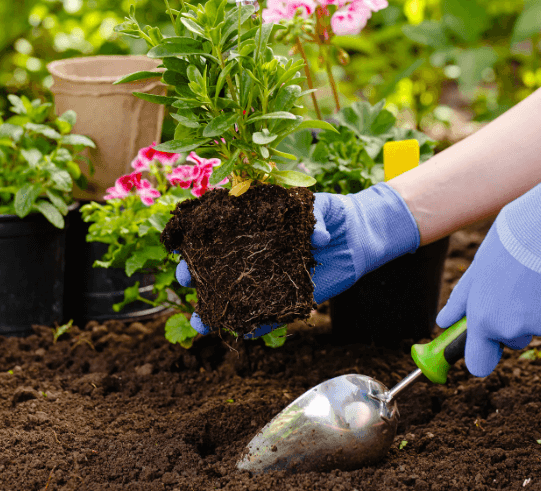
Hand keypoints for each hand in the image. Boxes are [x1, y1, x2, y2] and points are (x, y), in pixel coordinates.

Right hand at [176, 182, 420, 334]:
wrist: (357, 235)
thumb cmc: (331, 213)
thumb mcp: (319, 206)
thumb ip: (314, 217)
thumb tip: (319, 238)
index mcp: (254, 226)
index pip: (218, 233)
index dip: (198, 239)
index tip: (183, 245)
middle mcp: (255, 254)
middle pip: (219, 267)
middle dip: (198, 275)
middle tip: (184, 280)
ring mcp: (269, 278)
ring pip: (237, 297)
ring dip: (218, 311)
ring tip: (199, 324)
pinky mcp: (288, 298)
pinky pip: (269, 316)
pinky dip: (256, 327)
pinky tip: (241, 335)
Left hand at [436, 166, 540, 376]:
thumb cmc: (511, 243)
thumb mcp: (478, 269)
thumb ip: (462, 300)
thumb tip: (443, 322)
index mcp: (485, 319)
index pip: (478, 363)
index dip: (481, 355)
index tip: (483, 347)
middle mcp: (513, 329)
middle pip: (511, 340)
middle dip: (511, 322)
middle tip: (514, 287)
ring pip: (537, 324)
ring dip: (536, 307)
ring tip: (537, 273)